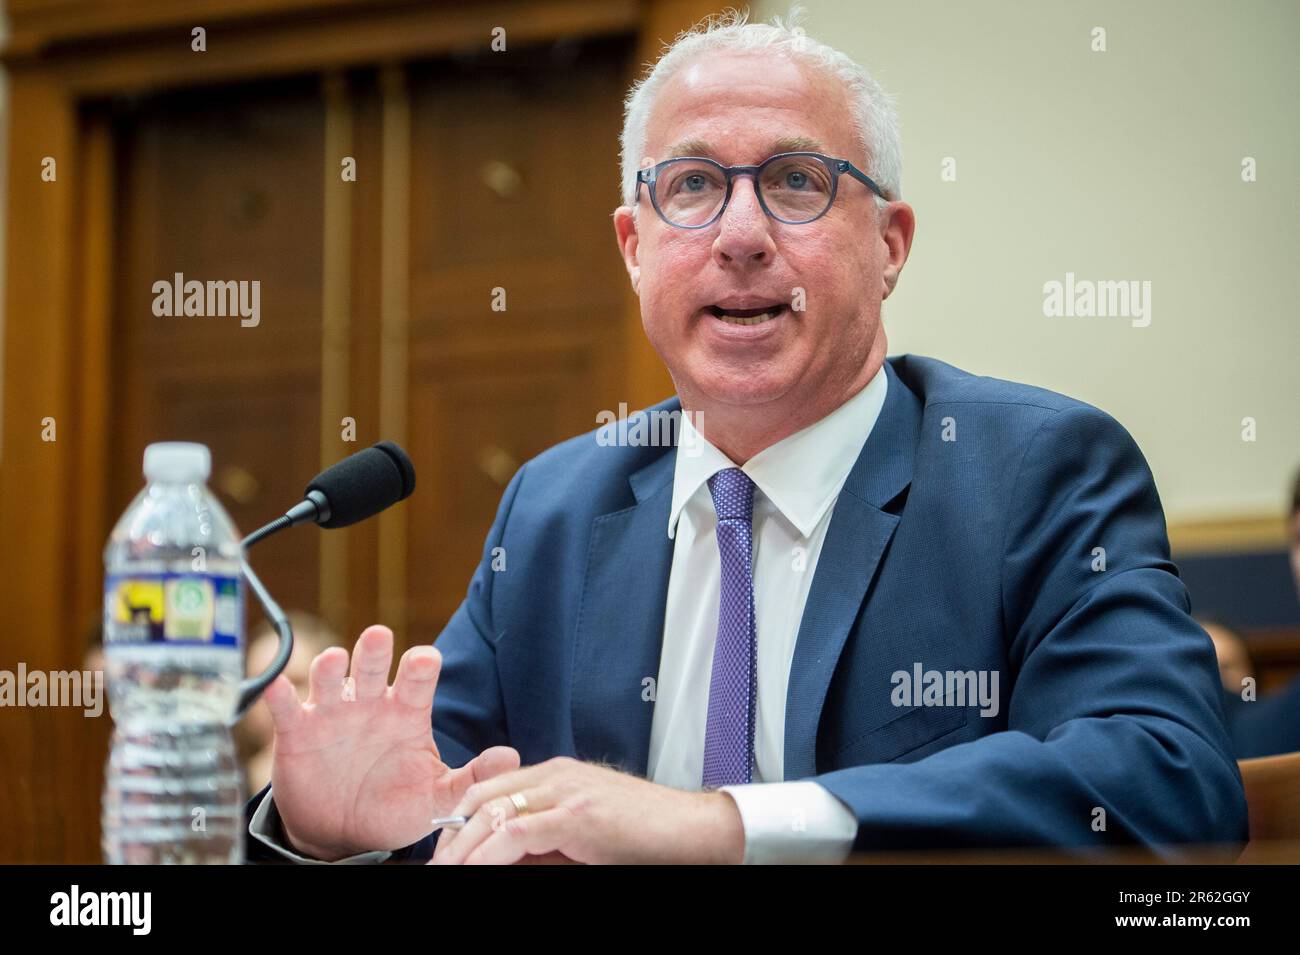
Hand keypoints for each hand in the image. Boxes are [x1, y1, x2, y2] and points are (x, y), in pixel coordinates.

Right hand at [263, 625, 519, 860]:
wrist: (344, 831)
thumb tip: (511, 756)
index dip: (420, 666)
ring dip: (329, 667)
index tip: (425, 660)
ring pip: (330, 678)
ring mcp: (333, 713)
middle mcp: (371, 703)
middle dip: (374, 650)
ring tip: (333, 662)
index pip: (417, 679)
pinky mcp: (298, 731)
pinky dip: (279, 693)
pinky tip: (277, 685)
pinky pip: (287, 706)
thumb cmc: (395, 804)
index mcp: (407, 711)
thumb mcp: (436, 797)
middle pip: (372, 666)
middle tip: (378, 637)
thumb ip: (470, 778)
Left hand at [428, 757, 744, 864]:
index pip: (489, 790)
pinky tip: (474, 872)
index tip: (444, 855)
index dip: (458, 823)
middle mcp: (556, 775)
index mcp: (556, 775)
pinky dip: (489, 856)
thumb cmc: (645, 836)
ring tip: (446, 873)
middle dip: (452, 839)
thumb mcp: (582, 835)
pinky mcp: (578, 815)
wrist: (691, 830)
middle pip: (482, 799)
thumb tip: (501, 859)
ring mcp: (567, 791)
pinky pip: (517, 835)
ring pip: (492, 814)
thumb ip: (543, 839)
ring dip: (463, 850)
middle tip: (436, 869)